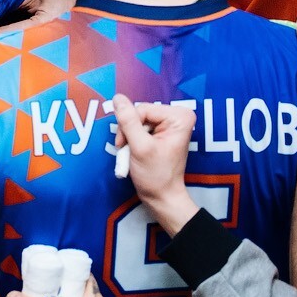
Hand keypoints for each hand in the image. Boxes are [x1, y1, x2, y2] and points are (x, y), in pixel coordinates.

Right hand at [112, 94, 197, 229]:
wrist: (162, 198)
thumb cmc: (155, 176)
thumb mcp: (140, 147)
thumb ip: (128, 121)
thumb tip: (117, 97)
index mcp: (179, 117)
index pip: (142, 109)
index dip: (129, 125)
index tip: (124, 145)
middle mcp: (177, 116)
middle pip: (140, 113)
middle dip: (129, 131)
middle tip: (127, 150)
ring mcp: (170, 124)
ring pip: (137, 120)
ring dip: (129, 136)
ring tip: (131, 153)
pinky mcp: (162, 132)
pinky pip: (140, 127)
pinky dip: (133, 139)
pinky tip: (134, 151)